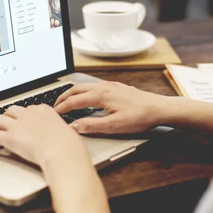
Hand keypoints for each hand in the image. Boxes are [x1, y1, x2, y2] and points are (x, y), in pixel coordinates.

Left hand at [0, 105, 89, 167]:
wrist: (62, 151)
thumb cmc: (68, 145)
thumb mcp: (67, 132)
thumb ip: (59, 130)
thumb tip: (63, 135)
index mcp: (43, 110)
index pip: (28, 109)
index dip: (22, 115)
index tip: (21, 120)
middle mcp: (28, 114)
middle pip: (11, 111)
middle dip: (7, 116)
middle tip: (4, 123)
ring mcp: (18, 125)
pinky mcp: (9, 137)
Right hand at [54, 81, 168, 133]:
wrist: (159, 108)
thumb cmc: (139, 117)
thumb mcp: (114, 126)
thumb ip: (91, 126)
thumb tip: (73, 126)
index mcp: (101, 95)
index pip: (74, 101)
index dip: (62, 108)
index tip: (53, 114)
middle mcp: (103, 87)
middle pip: (76, 89)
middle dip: (63, 97)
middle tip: (54, 106)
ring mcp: (110, 85)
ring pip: (84, 86)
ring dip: (73, 93)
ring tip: (66, 102)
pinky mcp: (116, 87)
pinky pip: (93, 86)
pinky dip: (83, 92)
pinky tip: (86, 99)